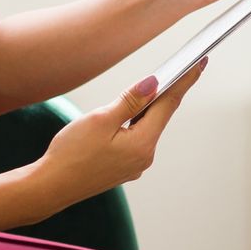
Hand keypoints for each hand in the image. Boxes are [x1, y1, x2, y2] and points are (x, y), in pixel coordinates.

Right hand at [31, 59, 206, 214]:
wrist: (50, 187)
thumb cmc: (70, 154)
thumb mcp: (100, 120)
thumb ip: (130, 101)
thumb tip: (154, 83)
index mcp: (143, 144)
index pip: (169, 104)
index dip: (185, 80)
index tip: (201, 62)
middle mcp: (145, 156)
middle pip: (159, 116)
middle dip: (166, 92)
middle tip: (182, 67)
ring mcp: (135, 165)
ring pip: (145, 128)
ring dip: (146, 109)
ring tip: (150, 88)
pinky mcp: (123, 168)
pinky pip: (134, 140)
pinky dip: (134, 124)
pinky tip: (128, 115)